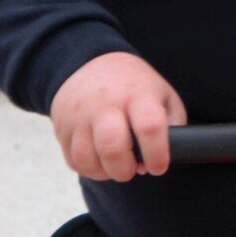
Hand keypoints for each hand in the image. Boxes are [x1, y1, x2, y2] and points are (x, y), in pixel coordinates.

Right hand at [50, 51, 186, 181]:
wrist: (90, 63)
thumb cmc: (134, 87)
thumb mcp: (163, 96)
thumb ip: (173, 127)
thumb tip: (157, 162)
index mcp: (137, 94)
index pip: (149, 127)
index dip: (157, 155)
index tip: (158, 167)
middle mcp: (105, 103)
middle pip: (112, 146)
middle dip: (125, 170)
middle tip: (132, 168)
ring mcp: (80, 114)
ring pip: (87, 158)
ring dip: (105, 173)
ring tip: (115, 165)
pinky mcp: (62, 126)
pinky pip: (73, 160)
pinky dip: (88, 169)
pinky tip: (100, 161)